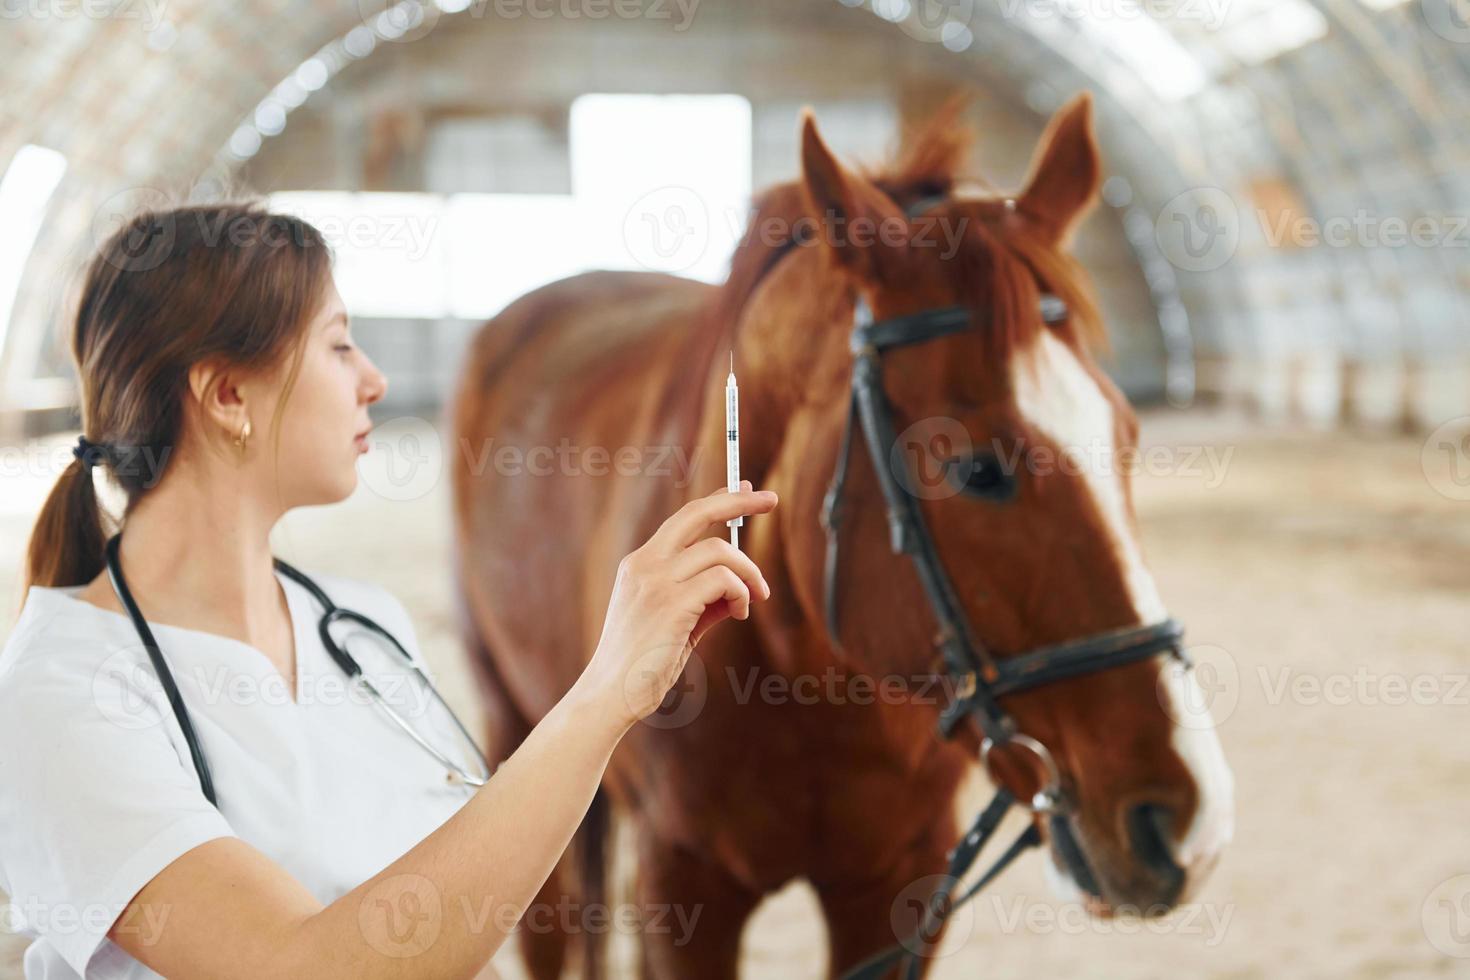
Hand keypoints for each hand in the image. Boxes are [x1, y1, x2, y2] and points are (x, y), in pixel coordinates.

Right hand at [575, 480, 776, 733]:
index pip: (684, 518)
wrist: (610, 696)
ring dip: (748, 572)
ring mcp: (655, 581)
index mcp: (640, 564)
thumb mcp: (676, 623)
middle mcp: (645, 564)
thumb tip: (740, 588)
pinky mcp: (671, 603)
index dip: (718, 499)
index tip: (747, 491)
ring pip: (719, 550)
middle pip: (698, 513)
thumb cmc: (642, 664)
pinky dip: (742, 593)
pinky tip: (740, 612)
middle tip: (772, 499)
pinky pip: (723, 580)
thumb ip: (704, 600)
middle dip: (739, 501)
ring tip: (756, 598)